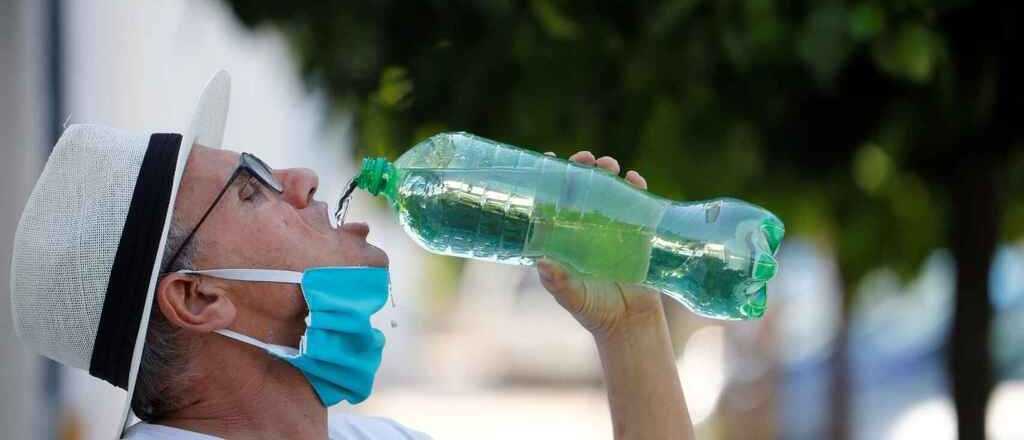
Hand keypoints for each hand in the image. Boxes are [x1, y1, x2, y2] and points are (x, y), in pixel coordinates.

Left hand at [537, 151, 664, 339]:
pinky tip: (635, 180)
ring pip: (608, 189)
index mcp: (564, 236)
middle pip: (581, 187)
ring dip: (608, 171)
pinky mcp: (638, 232)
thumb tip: (542, 263)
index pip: (553, 200)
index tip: (550, 157)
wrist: (630, 323)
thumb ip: (558, 282)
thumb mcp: (573, 297)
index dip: (550, 177)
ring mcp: (612, 226)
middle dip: (582, 167)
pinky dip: (637, 188)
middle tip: (585, 158)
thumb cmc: (594, 309)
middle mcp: (586, 226)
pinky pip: (638, 203)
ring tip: (609, 165)